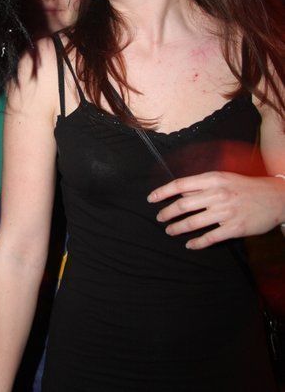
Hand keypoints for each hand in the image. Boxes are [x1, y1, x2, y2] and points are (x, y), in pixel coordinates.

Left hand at [148, 172, 284, 248]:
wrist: (274, 197)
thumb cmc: (245, 186)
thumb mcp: (223, 178)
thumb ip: (202, 186)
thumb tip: (180, 193)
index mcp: (213, 179)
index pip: (181, 184)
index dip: (163, 192)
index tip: (151, 198)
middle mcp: (217, 194)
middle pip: (183, 205)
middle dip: (167, 213)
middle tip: (159, 218)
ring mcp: (226, 212)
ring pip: (194, 222)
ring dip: (178, 228)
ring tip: (170, 231)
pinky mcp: (234, 228)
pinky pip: (210, 238)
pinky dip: (197, 243)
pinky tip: (190, 245)